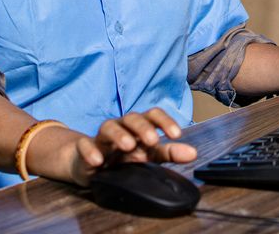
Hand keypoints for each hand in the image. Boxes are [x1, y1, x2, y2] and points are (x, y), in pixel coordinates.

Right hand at [67, 108, 197, 185]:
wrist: (91, 163)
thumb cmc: (124, 156)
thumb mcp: (148, 155)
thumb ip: (169, 153)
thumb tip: (194, 153)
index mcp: (138, 127)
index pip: (152, 115)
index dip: (164, 121)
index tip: (176, 134)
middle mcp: (121, 127)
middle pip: (132, 118)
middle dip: (143, 127)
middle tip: (153, 141)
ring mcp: (102, 138)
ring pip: (108, 126)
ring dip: (119, 134)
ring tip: (128, 146)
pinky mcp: (85, 149)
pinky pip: (84, 145)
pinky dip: (90, 150)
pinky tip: (97, 160)